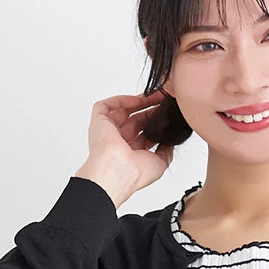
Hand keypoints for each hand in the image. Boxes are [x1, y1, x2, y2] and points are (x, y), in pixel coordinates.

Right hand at [76, 89, 174, 204]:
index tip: (167, 114)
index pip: (144, 132)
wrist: (118, 170)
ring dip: (139, 101)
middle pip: (136, 119)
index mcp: (132, 152)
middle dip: (150, 109)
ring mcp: (108, 131)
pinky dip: (121, 100)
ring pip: (123, 110)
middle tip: (164, 100)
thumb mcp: (160, 163)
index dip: (155, 122)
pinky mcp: (99, 122)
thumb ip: (166, 151)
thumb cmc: (134, 173)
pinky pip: (107, 105)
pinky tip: (137, 100)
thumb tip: (170, 142)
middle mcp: (120, 142)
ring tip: (155, 96)